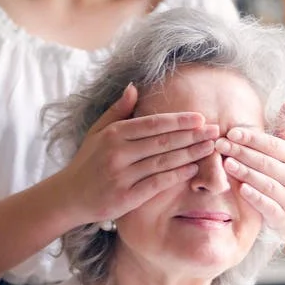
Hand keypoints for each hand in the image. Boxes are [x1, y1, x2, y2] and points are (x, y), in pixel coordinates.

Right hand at [60, 83, 219, 223]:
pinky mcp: (125, 197)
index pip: (153, 124)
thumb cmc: (87, 162)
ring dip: (190, 154)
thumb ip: (117, 110)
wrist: (69, 197)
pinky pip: (157, 184)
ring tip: (210, 148)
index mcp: (113, 134)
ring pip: (163, 162)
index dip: (179, 121)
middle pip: (163, 142)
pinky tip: (192, 169)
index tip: (200, 117)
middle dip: (192, 135)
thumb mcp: (97, 132)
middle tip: (215, 131)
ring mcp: (121, 176)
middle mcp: (117, 153)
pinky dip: (176, 176)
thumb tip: (134, 87)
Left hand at [215, 99, 284, 237]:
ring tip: (226, 164)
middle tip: (220, 145)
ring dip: (246, 173)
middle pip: (266, 162)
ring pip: (266, 183)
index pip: (272, 145)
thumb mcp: (284, 152)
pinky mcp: (283, 217)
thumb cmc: (280, 174)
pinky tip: (241, 189)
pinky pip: (269, 206)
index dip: (252, 138)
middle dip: (242, 153)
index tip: (230, 132)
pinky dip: (256, 198)